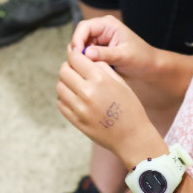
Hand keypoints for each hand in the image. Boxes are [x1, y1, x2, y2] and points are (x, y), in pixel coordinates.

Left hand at [57, 46, 165, 163]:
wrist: (132, 137)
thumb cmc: (129, 108)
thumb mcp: (120, 82)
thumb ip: (101, 67)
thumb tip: (85, 56)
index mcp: (100, 79)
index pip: (75, 58)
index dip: (74, 55)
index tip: (76, 56)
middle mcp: (87, 92)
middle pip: (64, 71)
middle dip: (68, 67)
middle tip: (75, 70)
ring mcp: (79, 108)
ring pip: (60, 87)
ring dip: (65, 82)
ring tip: (75, 85)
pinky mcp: (76, 120)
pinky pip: (60, 103)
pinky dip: (64, 97)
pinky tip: (75, 98)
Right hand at [70, 16, 164, 87]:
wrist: (150, 67)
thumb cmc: (141, 58)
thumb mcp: (124, 56)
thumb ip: (105, 54)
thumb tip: (86, 53)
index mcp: (108, 24)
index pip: (84, 27)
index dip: (77, 39)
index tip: (76, 54)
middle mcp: (101, 30)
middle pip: (80, 36)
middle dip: (77, 49)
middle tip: (77, 64)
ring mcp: (99, 41)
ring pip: (81, 47)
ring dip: (81, 57)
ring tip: (84, 69)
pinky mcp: (99, 51)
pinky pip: (86, 55)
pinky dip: (86, 62)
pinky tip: (89, 71)